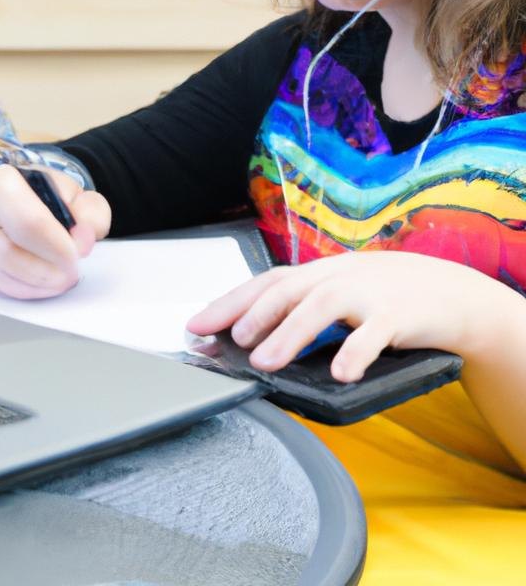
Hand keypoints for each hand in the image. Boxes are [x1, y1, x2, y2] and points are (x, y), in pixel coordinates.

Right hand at [0, 165, 111, 299]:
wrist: (28, 199)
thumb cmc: (50, 198)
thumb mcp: (78, 196)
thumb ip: (90, 213)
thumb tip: (83, 237)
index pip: (25, 221)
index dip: (53, 245)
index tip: (75, 256)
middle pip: (6, 252)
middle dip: (44, 271)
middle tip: (70, 275)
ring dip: (35, 284)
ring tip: (60, 280)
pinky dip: (21, 290)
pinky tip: (40, 282)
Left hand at [185, 251, 499, 381]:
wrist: (450, 292)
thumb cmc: (384, 296)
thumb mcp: (339, 294)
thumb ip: (301, 311)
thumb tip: (251, 341)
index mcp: (317, 274)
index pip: (264, 283)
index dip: (228, 302)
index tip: (195, 326)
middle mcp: (336, 277)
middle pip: (286, 289)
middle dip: (253, 314)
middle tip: (230, 341)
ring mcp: (366, 293)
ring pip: (321, 307)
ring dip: (289, 334)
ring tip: (266, 361)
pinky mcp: (398, 315)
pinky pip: (373, 334)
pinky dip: (354, 352)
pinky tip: (340, 374)